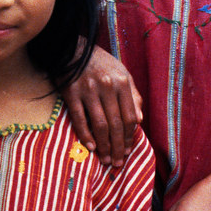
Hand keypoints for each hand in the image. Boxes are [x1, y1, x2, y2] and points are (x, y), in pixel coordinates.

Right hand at [62, 45, 141, 165]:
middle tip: (117, 162)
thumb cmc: (100, 62)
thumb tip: (140, 120)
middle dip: (118, 147)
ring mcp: (88, 90)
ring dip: (104, 145)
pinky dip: (85, 135)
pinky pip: (80, 118)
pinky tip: (90, 146)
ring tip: (105, 159)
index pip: (130, 117)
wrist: (72, 47)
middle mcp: (107, 86)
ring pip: (99, 124)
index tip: (127, 151)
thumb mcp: (122, 73)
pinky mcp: (71, 92)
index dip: (129, 137)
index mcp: (122, 82)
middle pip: (116, 124)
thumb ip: (132, 96)